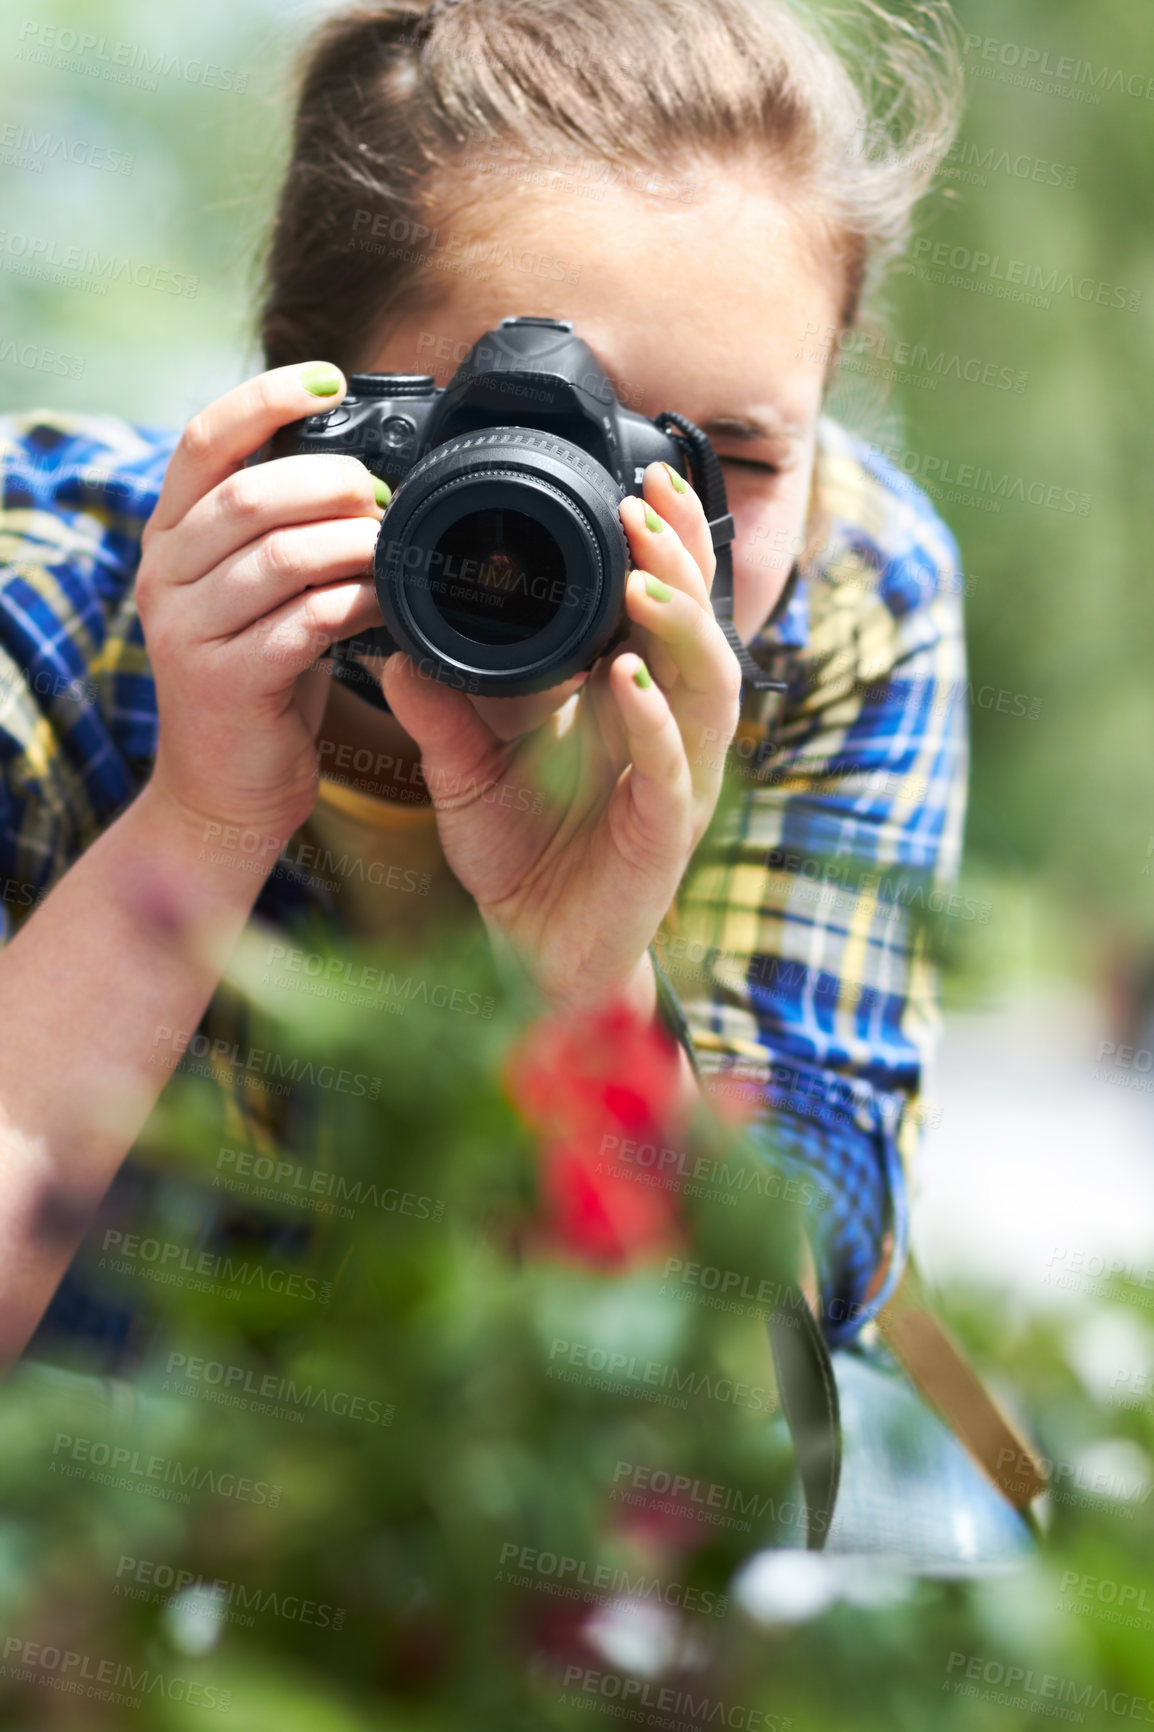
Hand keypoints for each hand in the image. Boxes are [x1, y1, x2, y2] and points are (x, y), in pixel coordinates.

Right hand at [136, 364, 387, 849]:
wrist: (223, 791)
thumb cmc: (258, 679)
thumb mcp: (256, 592)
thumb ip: (279, 531)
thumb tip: (359, 470)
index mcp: (171, 538)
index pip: (202, 440)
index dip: (265, 399)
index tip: (329, 380)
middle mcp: (165, 575)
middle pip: (250, 493)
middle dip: (332, 483)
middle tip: (382, 499)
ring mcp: (187, 631)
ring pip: (280, 556)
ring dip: (353, 545)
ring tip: (392, 553)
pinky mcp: (224, 682)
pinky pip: (301, 622)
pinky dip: (354, 605)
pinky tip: (383, 607)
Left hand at [380, 461, 742, 1011]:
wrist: (534, 955)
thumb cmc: (522, 856)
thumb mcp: (467, 769)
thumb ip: (440, 708)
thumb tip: (392, 646)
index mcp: (630, 702)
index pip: (664, 605)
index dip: (664, 542)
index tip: (637, 480)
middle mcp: (667, 730)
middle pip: (702, 625)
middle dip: (683, 558)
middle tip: (647, 498)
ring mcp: (676, 780)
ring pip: (709, 687)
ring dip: (678, 626)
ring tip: (640, 579)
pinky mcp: (665, 833)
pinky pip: (671, 769)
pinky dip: (654, 722)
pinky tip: (627, 681)